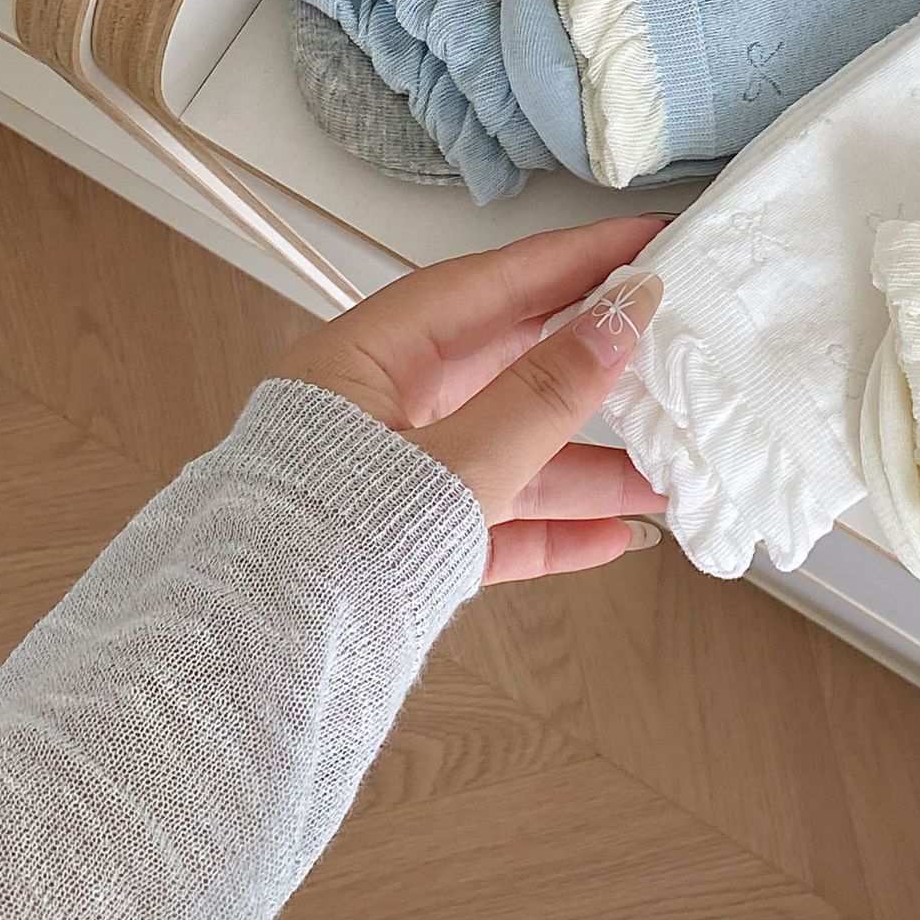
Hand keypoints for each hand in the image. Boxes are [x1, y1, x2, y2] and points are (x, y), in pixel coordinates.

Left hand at [273, 219, 667, 583]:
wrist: (249, 678)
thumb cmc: (322, 552)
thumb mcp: (456, 463)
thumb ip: (545, 391)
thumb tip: (621, 316)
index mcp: (364, 360)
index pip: (491, 284)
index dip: (575, 259)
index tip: (646, 241)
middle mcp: (375, 412)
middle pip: (506, 367)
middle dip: (595, 366)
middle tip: (671, 339)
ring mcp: (390, 483)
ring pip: (508, 455)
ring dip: (588, 465)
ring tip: (667, 469)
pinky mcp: (405, 550)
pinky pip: (492, 524)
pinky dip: (552, 528)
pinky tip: (614, 536)